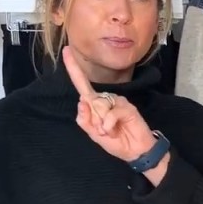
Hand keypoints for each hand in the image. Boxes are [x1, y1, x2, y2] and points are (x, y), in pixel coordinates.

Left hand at [64, 46, 156, 162]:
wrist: (136, 152)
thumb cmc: (116, 142)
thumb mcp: (94, 135)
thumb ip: (85, 121)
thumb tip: (82, 101)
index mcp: (95, 104)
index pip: (82, 84)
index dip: (73, 68)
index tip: (66, 50)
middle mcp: (105, 99)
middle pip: (88, 100)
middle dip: (93, 120)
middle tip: (103, 132)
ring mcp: (117, 101)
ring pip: (99, 105)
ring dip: (102, 124)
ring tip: (111, 131)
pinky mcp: (127, 107)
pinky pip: (110, 112)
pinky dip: (109, 125)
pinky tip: (114, 130)